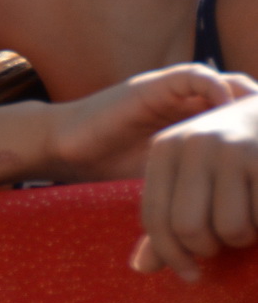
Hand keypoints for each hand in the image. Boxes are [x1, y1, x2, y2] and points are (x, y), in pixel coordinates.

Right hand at [44, 64, 250, 182]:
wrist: (64, 148)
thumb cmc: (108, 168)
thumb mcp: (166, 180)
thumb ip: (194, 187)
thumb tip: (230, 226)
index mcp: (195, 126)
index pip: (242, 118)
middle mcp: (188, 104)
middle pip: (245, 98)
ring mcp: (172, 92)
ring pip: (227, 83)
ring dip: (245, 101)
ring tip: (254, 126)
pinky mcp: (153, 85)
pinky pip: (194, 76)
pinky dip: (214, 90)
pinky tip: (221, 117)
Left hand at [129, 75, 257, 281]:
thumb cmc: (236, 156)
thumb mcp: (194, 178)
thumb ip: (168, 219)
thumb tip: (141, 268)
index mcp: (165, 147)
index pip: (154, 216)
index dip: (170, 254)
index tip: (190, 275)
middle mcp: (193, 142)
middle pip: (187, 227)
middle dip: (208, 248)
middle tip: (224, 244)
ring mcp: (232, 148)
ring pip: (229, 228)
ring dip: (243, 238)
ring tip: (250, 220)